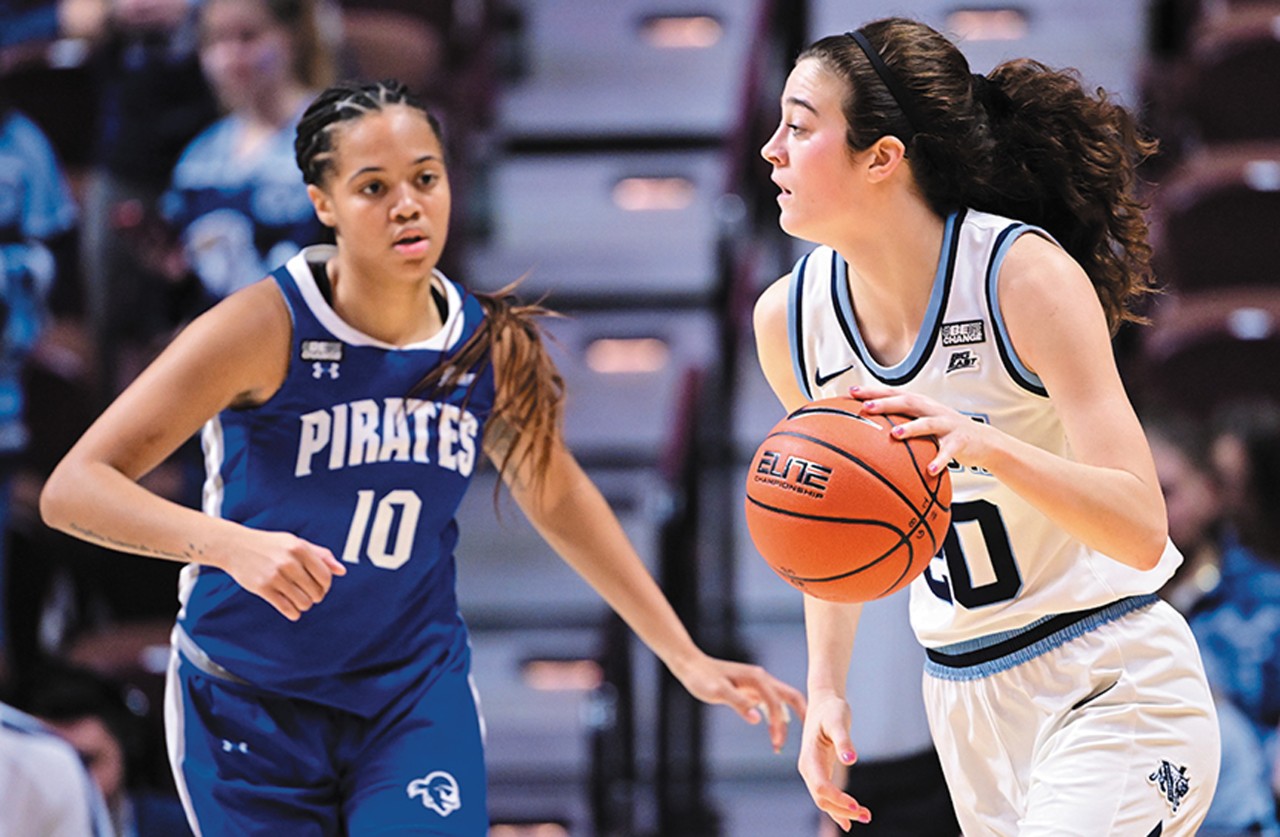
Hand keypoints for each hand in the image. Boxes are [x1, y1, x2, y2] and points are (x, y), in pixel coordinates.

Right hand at [217, 528, 346, 620]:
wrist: (236, 547)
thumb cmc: (270, 545)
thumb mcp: (296, 543)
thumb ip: (321, 555)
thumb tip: (342, 571)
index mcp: (300, 548)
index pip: (325, 576)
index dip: (326, 586)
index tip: (321, 587)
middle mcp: (289, 562)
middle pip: (316, 591)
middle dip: (316, 596)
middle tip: (309, 594)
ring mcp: (275, 575)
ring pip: (304, 602)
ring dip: (304, 605)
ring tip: (300, 600)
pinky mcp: (263, 588)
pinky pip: (287, 608)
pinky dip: (294, 612)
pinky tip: (292, 609)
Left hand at [669, 652, 805, 752]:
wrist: (691, 666)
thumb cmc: (702, 678)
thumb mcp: (718, 691)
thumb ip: (738, 703)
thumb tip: (757, 720)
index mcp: (757, 678)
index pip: (776, 702)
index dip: (779, 723)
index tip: (776, 744)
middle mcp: (761, 679)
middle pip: (790, 697)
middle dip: (799, 717)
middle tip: (804, 741)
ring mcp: (758, 684)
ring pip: (782, 701)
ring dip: (785, 720)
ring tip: (780, 743)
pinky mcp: (751, 689)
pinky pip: (770, 704)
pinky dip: (775, 717)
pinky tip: (772, 732)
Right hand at [799, 693, 870, 829]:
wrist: (823, 703)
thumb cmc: (831, 709)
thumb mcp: (838, 720)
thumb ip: (843, 740)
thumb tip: (850, 760)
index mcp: (809, 757)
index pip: (822, 786)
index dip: (838, 799)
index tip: (857, 805)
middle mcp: (808, 768)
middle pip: (822, 798)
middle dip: (842, 810)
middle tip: (867, 816)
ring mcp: (812, 772)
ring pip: (823, 800)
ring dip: (842, 812)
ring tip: (866, 817)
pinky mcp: (820, 772)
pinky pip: (826, 795)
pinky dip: (837, 808)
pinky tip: (849, 819)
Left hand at [850, 384, 997, 476]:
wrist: (984, 441)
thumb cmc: (945, 433)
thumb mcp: (923, 426)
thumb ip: (900, 426)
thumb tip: (866, 437)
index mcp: (921, 406)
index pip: (894, 393)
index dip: (874, 391)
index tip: (851, 392)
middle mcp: (933, 410)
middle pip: (908, 402)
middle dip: (887, 403)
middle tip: (867, 407)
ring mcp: (947, 425)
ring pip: (928, 423)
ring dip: (911, 427)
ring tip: (895, 434)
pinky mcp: (960, 441)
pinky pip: (948, 452)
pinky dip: (939, 460)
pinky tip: (930, 470)